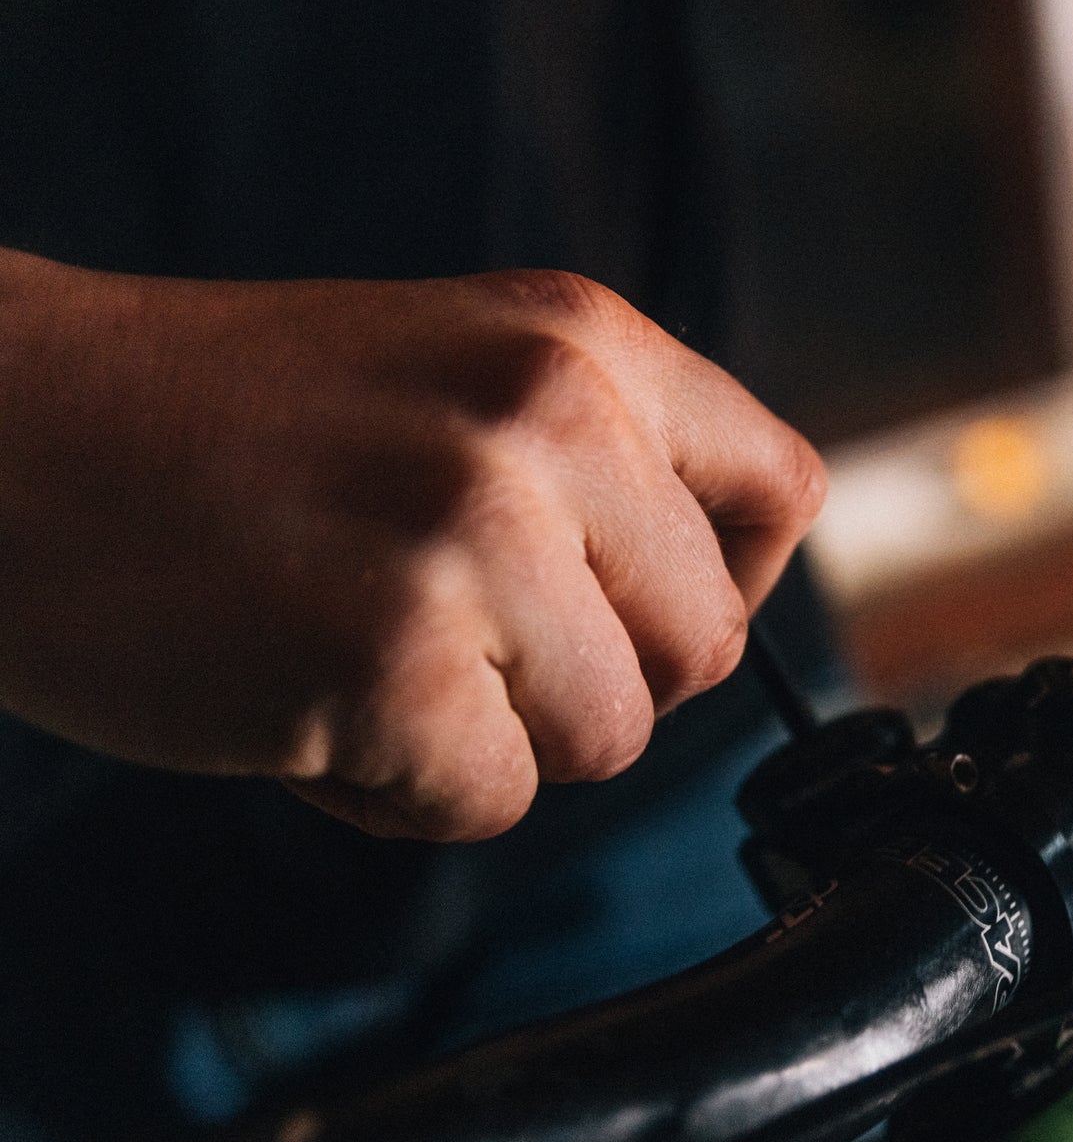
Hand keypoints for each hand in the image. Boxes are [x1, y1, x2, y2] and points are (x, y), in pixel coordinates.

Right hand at [0, 254, 825, 840]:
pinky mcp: (390, 659)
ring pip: (611, 739)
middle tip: (450, 636)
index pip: (782, 491)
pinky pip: (489, 802)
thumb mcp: (449, 377)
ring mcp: (473, 536)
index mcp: (582, 340)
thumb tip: (711, 619)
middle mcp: (551, 419)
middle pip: (704, 647)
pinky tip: (297, 706)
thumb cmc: (221, 431)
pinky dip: (396, 792)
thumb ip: (596, 467)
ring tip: (355, 655)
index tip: (626, 607)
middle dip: (593, 680)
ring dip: (492, 739)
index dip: (721, 582)